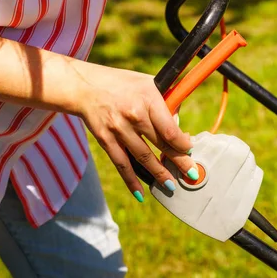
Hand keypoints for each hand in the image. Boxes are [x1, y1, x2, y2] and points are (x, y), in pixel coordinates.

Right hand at [70, 61, 197, 200]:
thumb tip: (180, 127)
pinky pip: (121, 164)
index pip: (169, 128)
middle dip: (178, 162)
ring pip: (143, 157)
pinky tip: (141, 194)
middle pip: (160, 144)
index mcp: (148, 98)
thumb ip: (167, 102)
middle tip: (192, 175)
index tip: (189, 150)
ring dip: (159, 174)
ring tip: (171, 186)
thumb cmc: (122, 84)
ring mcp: (118, 129)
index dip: (182, 144)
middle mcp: (134, 114)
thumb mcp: (147, 83)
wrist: (84, 86)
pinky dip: (131, 181)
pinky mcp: (105, 140)